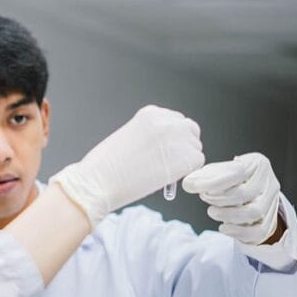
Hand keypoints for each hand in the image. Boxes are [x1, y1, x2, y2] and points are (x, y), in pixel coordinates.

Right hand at [50, 105, 203, 225]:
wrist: (98, 182)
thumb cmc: (104, 167)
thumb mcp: (128, 137)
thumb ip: (150, 136)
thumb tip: (165, 148)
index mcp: (151, 113)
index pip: (174, 120)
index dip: (171, 138)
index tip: (163, 150)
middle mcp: (167, 121)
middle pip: (190, 130)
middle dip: (182, 145)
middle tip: (168, 162)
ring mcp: (178, 138)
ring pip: (195, 147)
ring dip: (184, 160)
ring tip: (162, 172)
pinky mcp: (186, 157)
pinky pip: (197, 162)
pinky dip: (186, 171)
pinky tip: (167, 177)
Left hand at [181, 152, 281, 244]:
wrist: (254, 192)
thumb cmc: (234, 180)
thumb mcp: (220, 171)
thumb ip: (204, 176)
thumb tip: (188, 183)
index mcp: (257, 164)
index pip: (237, 172)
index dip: (214, 182)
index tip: (194, 187)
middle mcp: (269, 182)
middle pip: (245, 193)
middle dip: (219, 198)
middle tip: (204, 197)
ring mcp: (272, 203)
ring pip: (254, 212)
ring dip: (227, 214)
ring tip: (212, 211)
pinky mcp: (270, 221)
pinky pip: (258, 231)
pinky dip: (238, 232)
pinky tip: (223, 227)